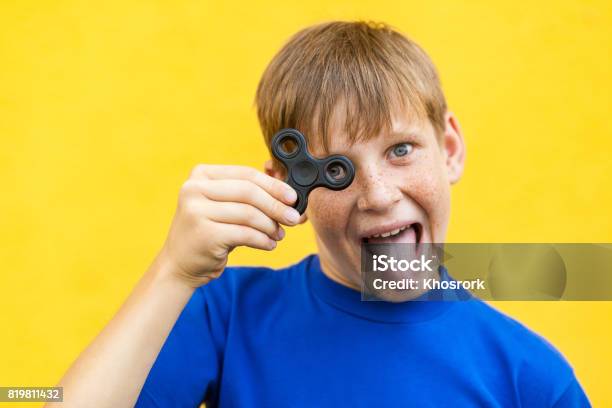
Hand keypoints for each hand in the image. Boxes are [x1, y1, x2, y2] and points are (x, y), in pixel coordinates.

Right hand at [159, 164, 298, 286]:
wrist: (179, 264)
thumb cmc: (209, 232)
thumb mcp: (223, 206)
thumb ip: (248, 194)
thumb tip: (287, 192)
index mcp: (201, 175)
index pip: (245, 174)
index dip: (273, 185)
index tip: (292, 197)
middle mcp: (194, 189)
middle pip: (248, 192)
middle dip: (276, 206)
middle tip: (294, 218)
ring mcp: (196, 211)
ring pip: (249, 214)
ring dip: (270, 226)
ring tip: (279, 235)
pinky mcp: (204, 234)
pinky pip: (245, 234)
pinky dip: (262, 240)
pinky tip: (269, 244)